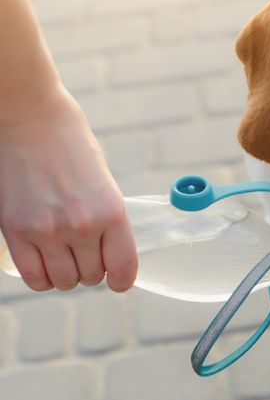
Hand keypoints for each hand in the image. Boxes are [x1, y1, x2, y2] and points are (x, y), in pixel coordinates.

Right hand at [0, 85, 137, 291]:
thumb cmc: (72, 144)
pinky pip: (33, 277)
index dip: (121, 280)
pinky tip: (44, 263)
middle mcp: (82, 225)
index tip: (117, 281)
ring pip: (63, 281)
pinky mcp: (16, 231)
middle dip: (91, 270)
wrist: (31, 118)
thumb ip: (106, 219)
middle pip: (91, 276)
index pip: (123, 267)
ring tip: (64, 257)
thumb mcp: (103, 181)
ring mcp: (47, 230)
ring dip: (66, 275)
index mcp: (112, 211)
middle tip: (85, 254)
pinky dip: (41, 278)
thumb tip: (106, 253)